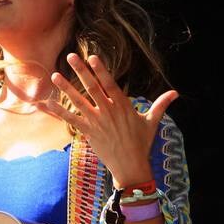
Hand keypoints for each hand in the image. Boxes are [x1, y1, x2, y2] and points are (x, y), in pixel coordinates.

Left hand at [42, 53, 177, 187]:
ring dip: (66, 88)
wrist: (131, 167)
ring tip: (54, 75)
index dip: (101, 70)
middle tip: (71, 56)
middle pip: (92, 87)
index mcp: (123, 106)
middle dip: (81, 71)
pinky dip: (59, 112)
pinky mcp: (88, 133)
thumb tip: (175, 93)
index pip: (110, 84)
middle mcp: (108, 111)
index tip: (92, 57)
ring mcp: (97, 122)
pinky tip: (47, 103)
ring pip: (79, 102)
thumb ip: (160, 105)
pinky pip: (71, 120)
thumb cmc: (142, 143)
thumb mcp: (152, 122)